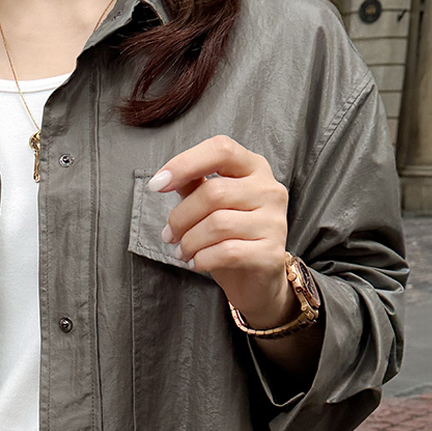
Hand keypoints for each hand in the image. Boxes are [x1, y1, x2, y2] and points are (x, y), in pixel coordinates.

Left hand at [148, 135, 299, 331]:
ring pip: (218, 224)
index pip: (221, 149)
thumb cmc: (231, 237)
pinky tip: (196, 263)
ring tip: (181, 252)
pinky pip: (227, 252)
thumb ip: (194, 186)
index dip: (185, 163)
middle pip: (213, 192)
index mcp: (254, 168)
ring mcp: (274, 221)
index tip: (156, 185)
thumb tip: (164, 178)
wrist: (257, 281)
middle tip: (168, 235)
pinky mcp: (271, 252)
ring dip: (189, 241)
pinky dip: (202, 259)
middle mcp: (269, 189)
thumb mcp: (211, 207)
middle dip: (180, 217)